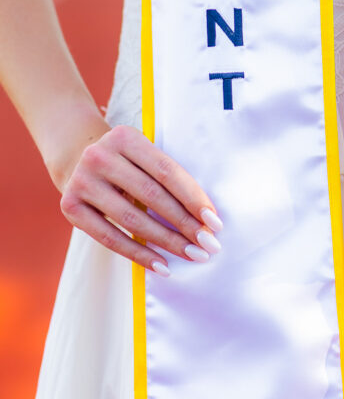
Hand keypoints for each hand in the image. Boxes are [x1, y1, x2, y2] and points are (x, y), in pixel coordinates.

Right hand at [59, 123, 222, 275]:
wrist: (76, 158)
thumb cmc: (126, 161)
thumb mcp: (143, 154)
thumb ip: (168, 177)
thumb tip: (206, 217)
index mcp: (125, 137)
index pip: (167, 171)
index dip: (193, 197)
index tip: (214, 222)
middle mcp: (100, 156)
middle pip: (152, 196)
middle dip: (184, 224)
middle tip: (208, 245)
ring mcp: (82, 181)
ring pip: (132, 220)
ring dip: (166, 242)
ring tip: (191, 255)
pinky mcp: (70, 207)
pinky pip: (109, 238)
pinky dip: (139, 254)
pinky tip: (162, 265)